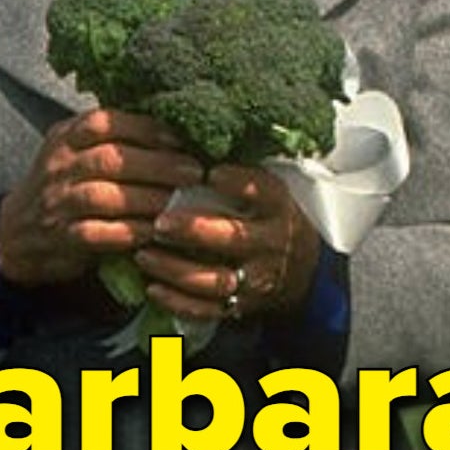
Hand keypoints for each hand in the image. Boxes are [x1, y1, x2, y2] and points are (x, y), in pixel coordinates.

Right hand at [0, 107, 205, 288]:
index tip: (179, 138)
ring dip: (147, 198)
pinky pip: (97, 234)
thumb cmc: (61, 187)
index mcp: (65, 137)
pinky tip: (154, 232)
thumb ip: (110, 139)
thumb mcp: (74, 151)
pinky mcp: (61, 237)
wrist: (14, 233)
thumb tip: (172, 127)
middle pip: (110, 159)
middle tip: (193, 171)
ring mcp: (57, 202)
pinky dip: (128, 232)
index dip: (144, 129)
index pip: (104, 122)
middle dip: (157, 164)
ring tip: (178, 201)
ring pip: (103, 196)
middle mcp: (58, 165)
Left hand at [133, 161, 317, 324]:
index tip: (211, 173)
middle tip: (161, 221)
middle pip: (233, 238)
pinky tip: (152, 287)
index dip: (239, 183)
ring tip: (144, 254)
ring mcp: (257, 279)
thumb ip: (239, 174)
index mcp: (278, 207)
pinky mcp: (242, 306)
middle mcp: (271, 244)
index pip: (264, 192)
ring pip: (215, 279)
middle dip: (194, 231)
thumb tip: (191, 140)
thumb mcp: (270, 192)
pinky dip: (179, 301)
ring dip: (176, 269)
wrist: (304, 271)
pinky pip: (208, 309)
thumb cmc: (272, 219)